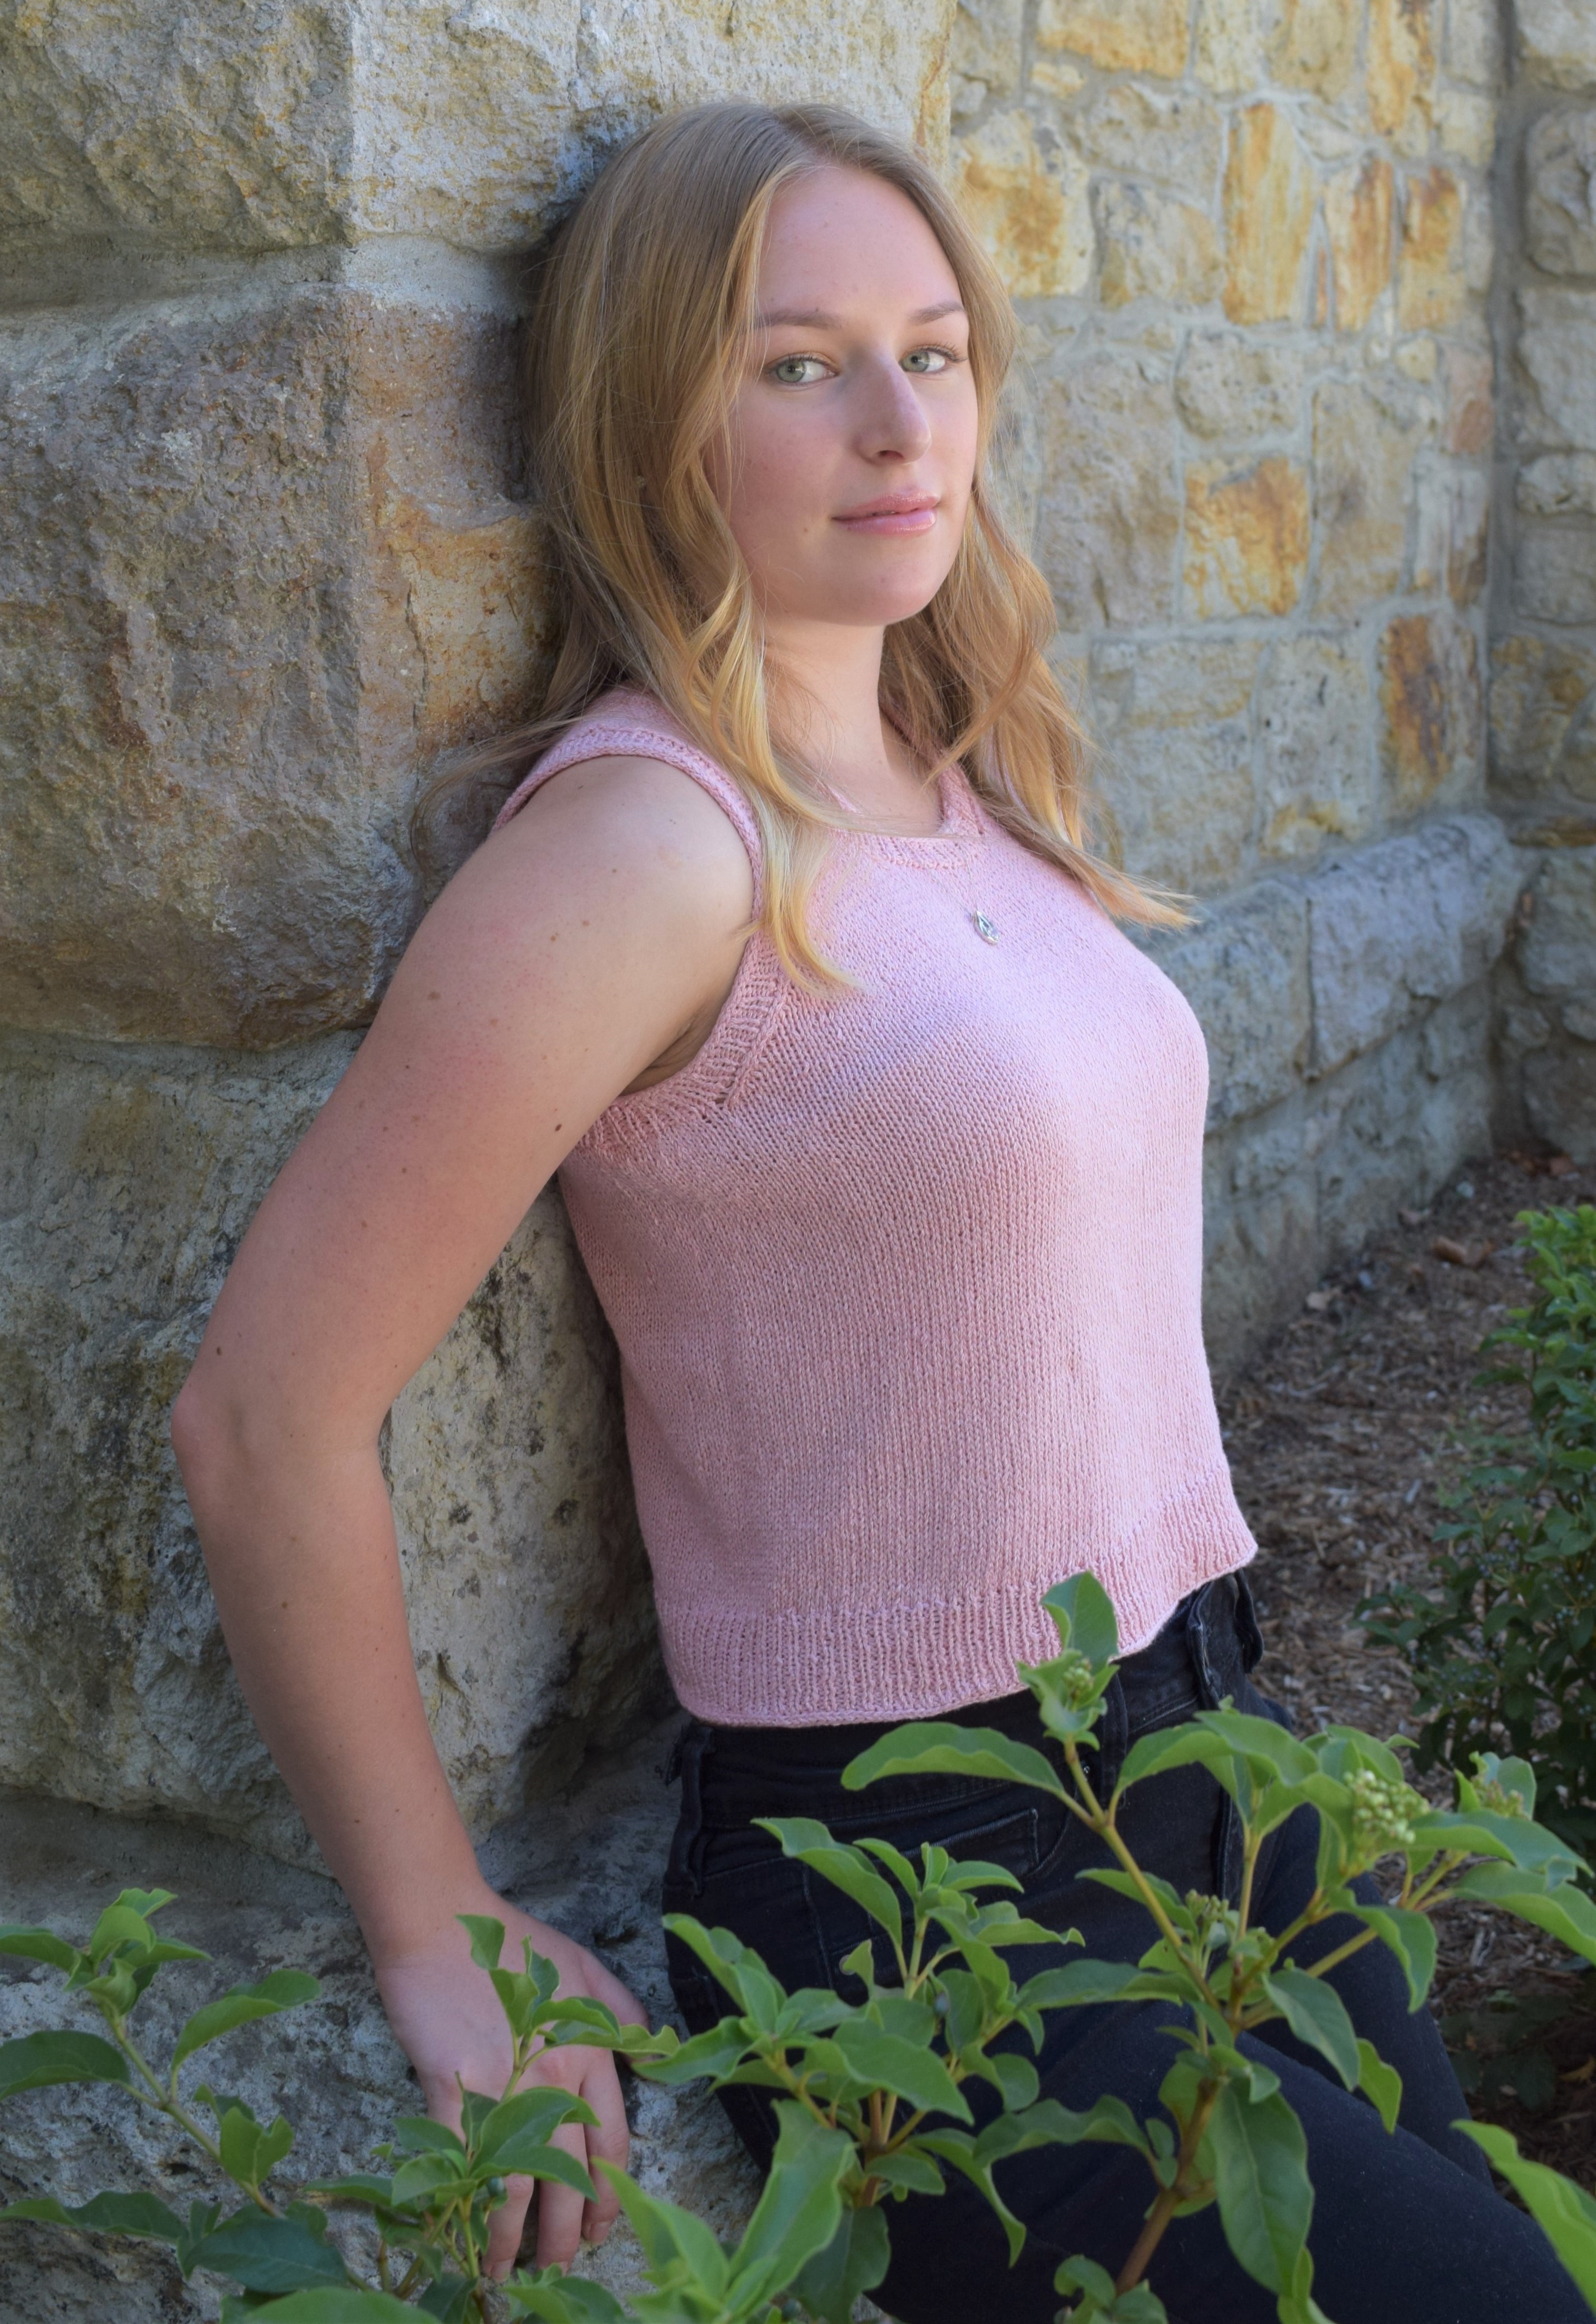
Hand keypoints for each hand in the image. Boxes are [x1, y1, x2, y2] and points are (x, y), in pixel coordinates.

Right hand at [372, 1893, 649, 2276]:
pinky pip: (466, 2165)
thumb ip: (620, 2010)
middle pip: (572, 2176)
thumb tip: (654, 2052)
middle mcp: (556, 2077)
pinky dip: (463, 2207)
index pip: (612, 2141)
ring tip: (507, 2271)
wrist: (445, 1927)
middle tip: (562, 2266)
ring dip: (514, 2238)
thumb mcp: (583, 1966)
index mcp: (591, 2052)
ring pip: (521, 2184)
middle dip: (569, 2232)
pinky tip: (459, 2234)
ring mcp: (507, 2087)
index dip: (609, 2193)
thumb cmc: (510, 1943)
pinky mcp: (457, 2091)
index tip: (603, 2227)